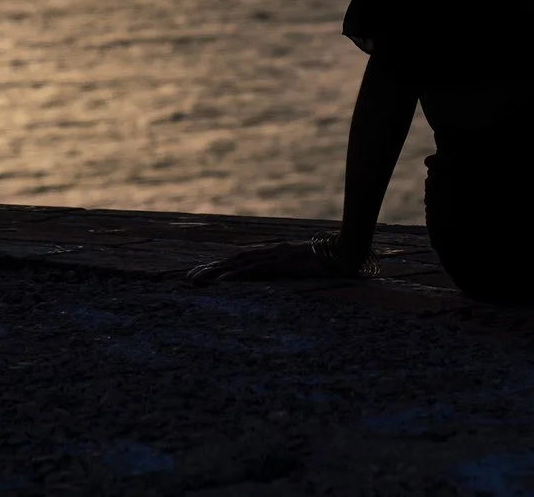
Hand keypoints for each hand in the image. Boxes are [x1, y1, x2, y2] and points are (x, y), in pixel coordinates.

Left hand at [185, 236, 366, 285]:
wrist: (346, 252)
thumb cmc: (329, 261)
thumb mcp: (305, 267)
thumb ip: (291, 268)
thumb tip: (283, 276)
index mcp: (274, 253)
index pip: (241, 259)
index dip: (220, 266)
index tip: (201, 275)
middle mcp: (270, 252)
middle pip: (233, 260)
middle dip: (209, 269)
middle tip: (187, 279)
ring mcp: (275, 256)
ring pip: (238, 264)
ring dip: (215, 273)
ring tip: (196, 281)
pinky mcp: (282, 263)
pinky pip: (254, 270)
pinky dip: (236, 275)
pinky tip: (221, 282)